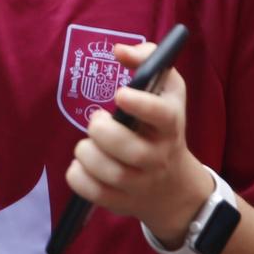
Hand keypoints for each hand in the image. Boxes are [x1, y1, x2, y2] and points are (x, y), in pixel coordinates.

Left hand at [64, 40, 214, 244]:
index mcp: (170, 124)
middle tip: (97, 120)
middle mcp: (158, 156)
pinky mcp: (122, 202)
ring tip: (88, 144)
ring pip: (111, 173)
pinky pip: (95, 194)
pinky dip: (79, 177)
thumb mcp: (167, 88)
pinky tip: (81, 165)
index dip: (141, 105)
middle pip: (132, 150)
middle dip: (104, 132)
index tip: (119, 94)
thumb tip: (119, 50)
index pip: (162, 116)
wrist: (173, 185)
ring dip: (88, 154)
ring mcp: (141, 183)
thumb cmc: (162, 125)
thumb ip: (147, 59)